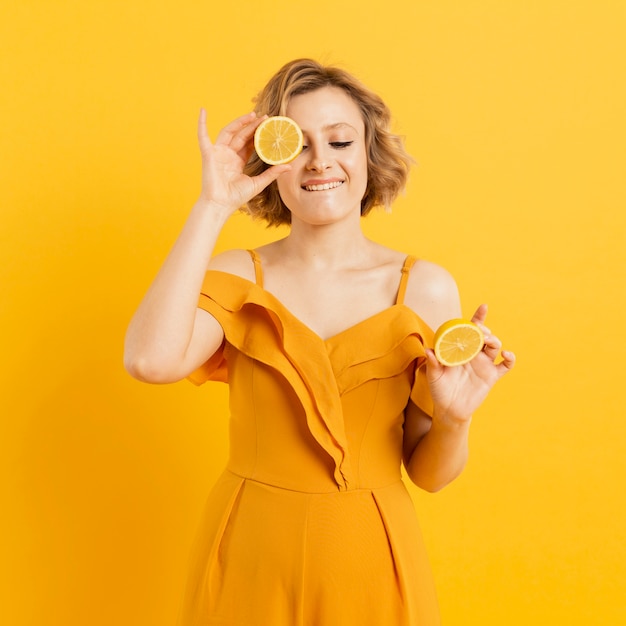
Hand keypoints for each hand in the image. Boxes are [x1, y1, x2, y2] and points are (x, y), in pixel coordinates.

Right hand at [196, 109, 290, 215]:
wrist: (221, 205)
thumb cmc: (236, 197)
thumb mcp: (258, 183)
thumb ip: (272, 173)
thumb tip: (289, 166)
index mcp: (237, 161)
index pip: (249, 143)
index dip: (258, 133)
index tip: (269, 125)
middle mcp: (227, 155)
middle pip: (241, 135)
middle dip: (252, 125)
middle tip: (265, 117)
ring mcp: (217, 153)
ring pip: (228, 132)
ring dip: (239, 122)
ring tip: (252, 115)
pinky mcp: (208, 154)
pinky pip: (202, 136)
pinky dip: (201, 123)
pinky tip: (202, 111)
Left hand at [425, 304, 515, 424]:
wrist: (449, 409)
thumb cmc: (439, 389)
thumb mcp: (433, 376)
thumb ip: (433, 363)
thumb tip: (428, 350)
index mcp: (460, 349)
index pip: (469, 329)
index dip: (478, 318)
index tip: (484, 307)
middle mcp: (474, 354)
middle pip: (484, 335)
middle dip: (484, 329)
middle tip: (479, 329)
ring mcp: (484, 364)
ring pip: (495, 346)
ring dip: (494, 340)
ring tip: (487, 340)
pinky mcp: (491, 376)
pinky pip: (505, 365)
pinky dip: (510, 358)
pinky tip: (506, 354)